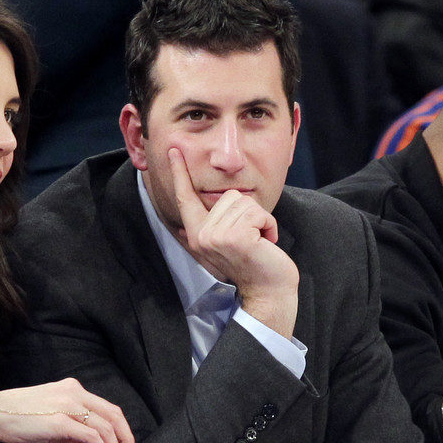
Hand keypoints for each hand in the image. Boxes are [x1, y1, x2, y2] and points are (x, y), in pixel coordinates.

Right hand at [0, 380, 133, 442]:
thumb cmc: (18, 419)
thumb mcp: (52, 428)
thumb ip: (75, 439)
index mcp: (73, 390)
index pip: (108, 409)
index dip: (121, 430)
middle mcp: (75, 394)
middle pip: (114, 415)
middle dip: (126, 440)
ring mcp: (68, 405)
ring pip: (106, 428)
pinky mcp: (61, 420)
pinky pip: (92, 436)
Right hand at [168, 148, 298, 338]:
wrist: (269, 291)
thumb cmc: (254, 265)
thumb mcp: (228, 242)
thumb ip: (214, 228)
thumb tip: (193, 224)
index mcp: (198, 235)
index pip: (186, 199)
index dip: (179, 173)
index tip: (173, 150)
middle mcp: (202, 236)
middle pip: (228, 196)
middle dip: (249, 213)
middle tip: (251, 240)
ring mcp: (217, 238)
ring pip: (244, 203)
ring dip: (260, 221)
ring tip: (258, 243)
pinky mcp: (236, 238)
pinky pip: (258, 213)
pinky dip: (269, 226)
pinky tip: (266, 244)